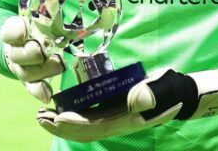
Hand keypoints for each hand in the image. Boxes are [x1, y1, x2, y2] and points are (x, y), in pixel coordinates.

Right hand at [0, 15, 64, 102]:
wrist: (21, 28)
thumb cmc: (32, 4)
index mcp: (12, 27)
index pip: (8, 31)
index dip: (13, 31)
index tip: (22, 28)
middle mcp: (15, 48)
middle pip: (18, 55)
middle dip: (29, 54)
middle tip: (41, 49)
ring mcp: (23, 64)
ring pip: (27, 73)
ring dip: (41, 71)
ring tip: (58, 65)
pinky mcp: (32, 75)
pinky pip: (33, 86)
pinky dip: (39, 91)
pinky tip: (48, 94)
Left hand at [37, 69, 217, 142]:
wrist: (177, 91)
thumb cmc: (170, 87)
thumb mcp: (163, 87)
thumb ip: (151, 92)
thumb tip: (139, 100)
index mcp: (127, 119)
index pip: (95, 126)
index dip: (74, 124)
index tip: (56, 116)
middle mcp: (117, 123)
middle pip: (84, 131)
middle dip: (61, 127)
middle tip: (40, 118)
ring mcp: (113, 119)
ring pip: (83, 127)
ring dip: (62, 124)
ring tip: (43, 116)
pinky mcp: (111, 111)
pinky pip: (87, 119)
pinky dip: (71, 117)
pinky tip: (59, 110)